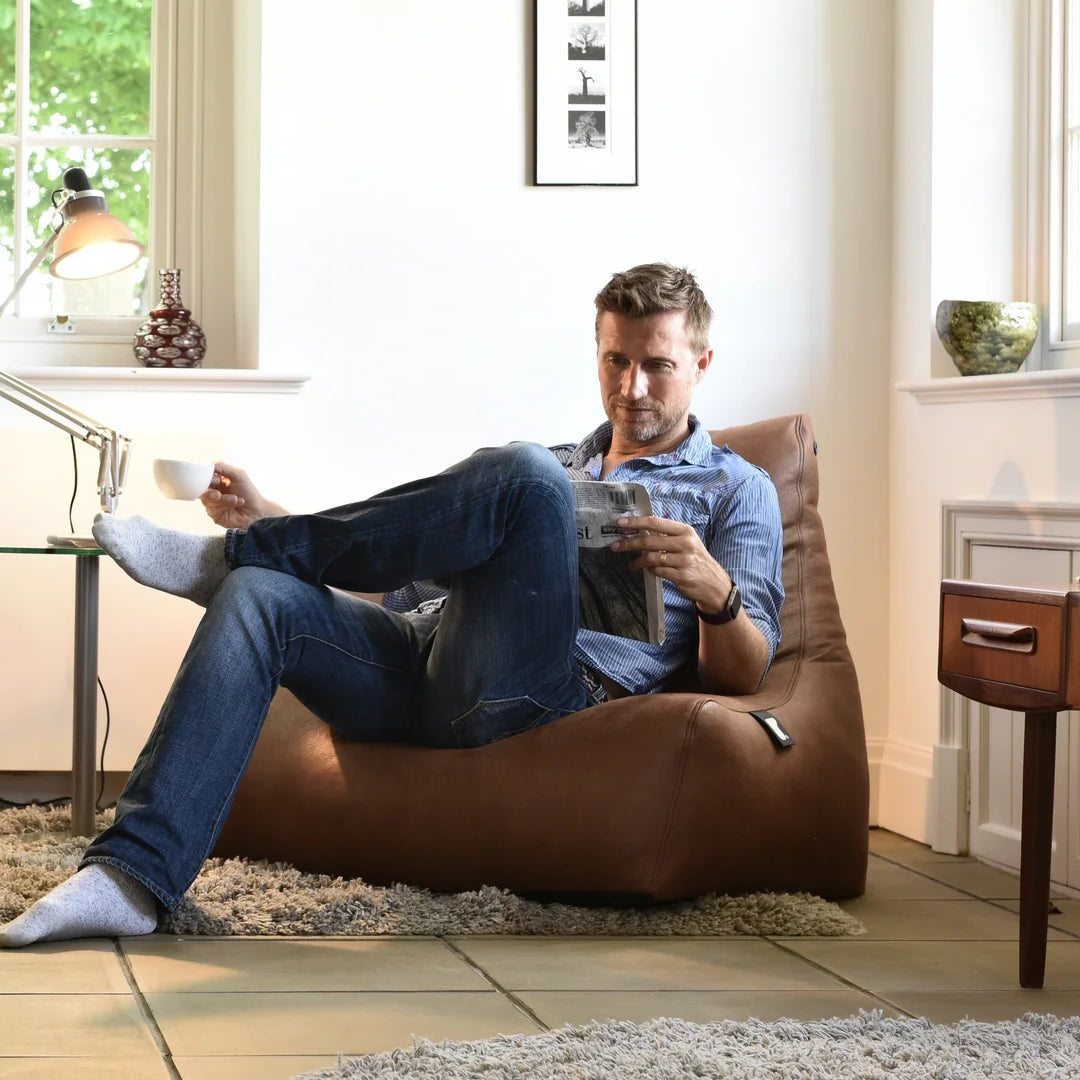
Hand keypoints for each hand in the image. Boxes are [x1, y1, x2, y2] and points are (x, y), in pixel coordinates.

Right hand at [200, 463, 286, 529]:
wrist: (257, 511)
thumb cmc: (249, 492)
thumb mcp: (238, 474)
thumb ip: (222, 467)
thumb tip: (208, 465)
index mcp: (217, 481)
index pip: (204, 477)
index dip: (206, 478)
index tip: (216, 479)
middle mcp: (213, 492)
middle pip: (201, 489)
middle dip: (210, 491)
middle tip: (218, 493)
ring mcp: (212, 504)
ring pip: (206, 499)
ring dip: (222, 499)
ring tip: (235, 498)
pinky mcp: (214, 515)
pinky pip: (211, 509)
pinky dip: (224, 505)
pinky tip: (236, 503)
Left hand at [611, 514, 729, 610]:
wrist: (714, 584)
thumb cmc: (696, 560)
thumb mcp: (687, 542)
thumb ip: (667, 536)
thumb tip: (640, 529)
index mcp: (685, 531)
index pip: (655, 522)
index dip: (636, 522)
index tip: (620, 523)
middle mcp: (685, 543)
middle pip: (649, 540)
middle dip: (629, 543)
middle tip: (615, 546)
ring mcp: (684, 560)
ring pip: (651, 557)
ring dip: (638, 561)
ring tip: (632, 565)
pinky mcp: (681, 576)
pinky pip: (657, 571)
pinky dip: (650, 570)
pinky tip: (648, 571)